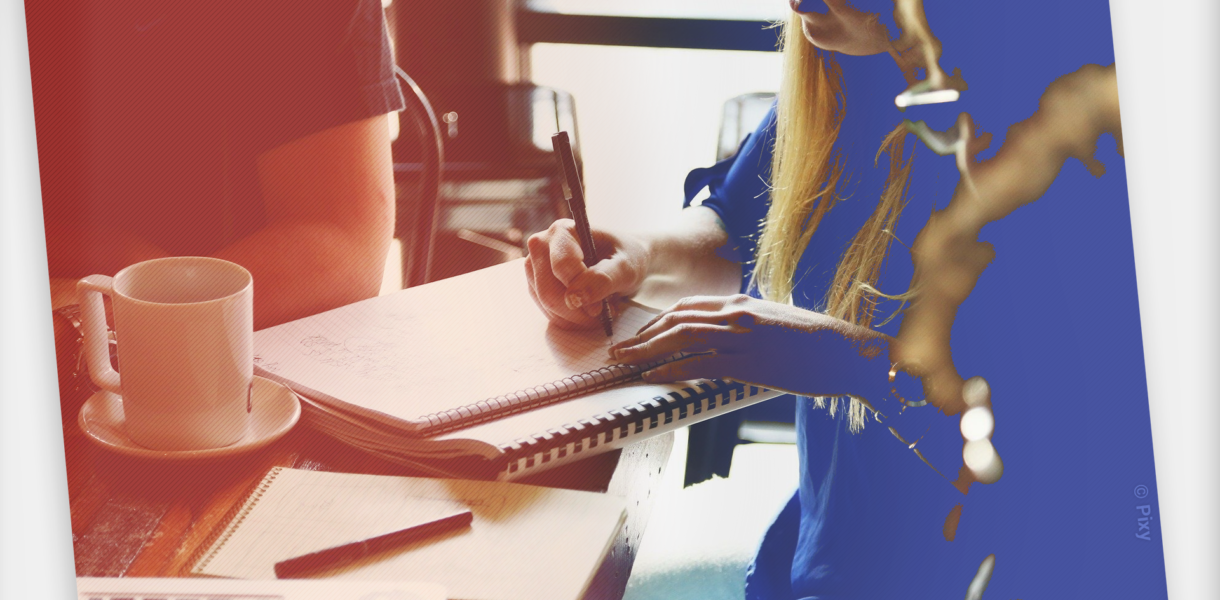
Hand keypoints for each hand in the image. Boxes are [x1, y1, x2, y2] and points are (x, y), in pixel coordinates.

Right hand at [525, 219, 648, 329]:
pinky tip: (587, 312)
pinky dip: (570, 319)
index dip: (581, 290)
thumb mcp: (626, 267)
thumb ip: (603, 279)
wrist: (624, 261)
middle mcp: (542, 245)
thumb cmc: (626, 257)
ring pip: (546, 304)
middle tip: (602, 312)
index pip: (561, 266)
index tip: (601, 305)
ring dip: (575, 316)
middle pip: (548, 290)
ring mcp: (536, 266)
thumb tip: (574, 298)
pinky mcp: (537, 285)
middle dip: (577, 310)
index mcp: (563, 231)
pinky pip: (548, 312)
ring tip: (598, 309)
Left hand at [609, 294, 892, 399]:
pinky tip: (652, 376)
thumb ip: (749, 325)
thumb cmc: (817, 343)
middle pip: (677, 319)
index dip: (659, 321)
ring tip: (624, 361)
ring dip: (646, 349)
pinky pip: (699, 363)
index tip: (641, 333)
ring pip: (680, 337)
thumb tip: (729, 338)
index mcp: (743, 302)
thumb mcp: (776, 323)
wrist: (848, 352)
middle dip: (643, 334)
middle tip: (619, 348)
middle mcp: (737, 313)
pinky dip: (670, 369)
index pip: (689, 307)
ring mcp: (741, 336)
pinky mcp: (748, 361)